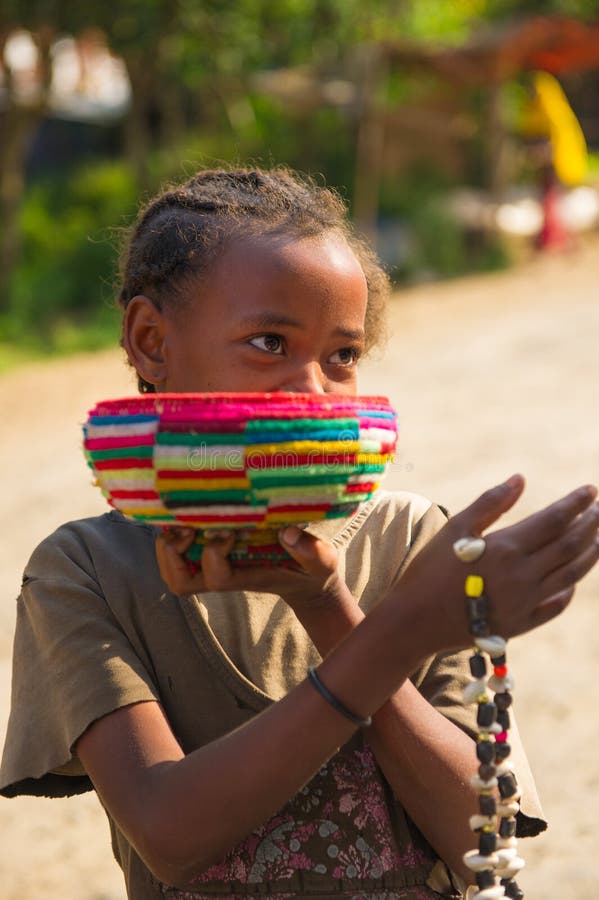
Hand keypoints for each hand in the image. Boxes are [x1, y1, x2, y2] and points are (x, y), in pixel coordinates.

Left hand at [155, 525, 353, 618]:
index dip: (214, 551)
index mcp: (246, 578)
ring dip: (168, 545)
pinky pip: (177, 553)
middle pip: (179, 581)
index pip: (216, 577)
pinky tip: (185, 511)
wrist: (306, 581)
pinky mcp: (212, 556)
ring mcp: (214, 567)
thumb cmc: (312, 570)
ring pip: (172, 570)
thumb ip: (310, 550)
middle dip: (174, 553)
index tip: (232, 529)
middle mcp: (223, 575)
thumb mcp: (321, 562)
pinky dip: (173, 535)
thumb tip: (287, 532)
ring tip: (179, 517)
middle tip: (186, 525)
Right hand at [398, 474, 598, 649]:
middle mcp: (524, 575)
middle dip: (590, 525)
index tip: (591, 489)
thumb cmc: (429, 569)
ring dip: (590, 554)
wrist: (415, 621)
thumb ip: (491, 503)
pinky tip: (574, 581)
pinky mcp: (520, 624)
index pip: (555, 520)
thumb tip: (520, 479)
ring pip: (571, 575)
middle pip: (569, 546)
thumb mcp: (454, 528)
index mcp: (508, 547)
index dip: (576, 503)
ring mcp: (525, 602)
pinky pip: (555, 605)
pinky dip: (569, 590)